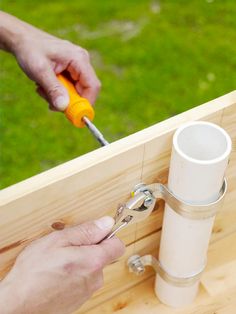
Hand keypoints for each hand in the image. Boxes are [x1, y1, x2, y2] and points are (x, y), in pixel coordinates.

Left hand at [0, 11, 100, 109]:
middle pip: (84, 91)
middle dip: (68, 101)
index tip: (73, 115)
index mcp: (79, 59)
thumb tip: (64, 107)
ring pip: (75, 93)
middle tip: (51, 103)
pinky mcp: (71, 72)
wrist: (21, 40)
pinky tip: (44, 85)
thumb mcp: (40, 71)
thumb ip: (53, 89)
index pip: (92, 86)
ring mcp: (77, 68)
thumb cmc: (30, 50)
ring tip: (42, 89)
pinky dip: (56, 93)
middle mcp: (82, 63)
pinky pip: (69, 90)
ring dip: (59, 97)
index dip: (86, 103)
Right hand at [0, 216, 124, 313]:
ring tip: (58, 262)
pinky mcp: (78, 300)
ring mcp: (87, 292)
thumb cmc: (34, 272)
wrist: (18, 305)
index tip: (96, 232)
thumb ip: (86, 231)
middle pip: (102, 256)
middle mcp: (95, 279)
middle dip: (88, 248)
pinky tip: (56, 274)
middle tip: (67, 247)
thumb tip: (106, 223)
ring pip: (91, 268)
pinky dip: (73, 275)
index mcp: (93, 261)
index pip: (118, 245)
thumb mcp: (58, 241)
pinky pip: (82, 281)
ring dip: (79, 262)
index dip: (108, 236)